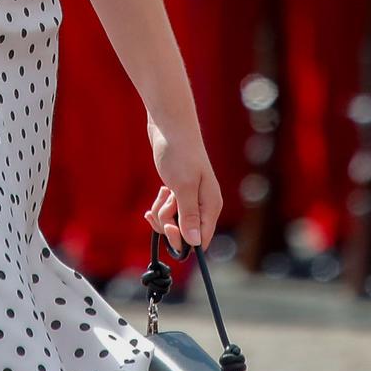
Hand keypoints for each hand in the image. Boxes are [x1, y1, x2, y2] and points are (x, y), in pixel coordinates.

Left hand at [144, 111, 219, 250]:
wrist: (170, 126)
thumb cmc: (179, 153)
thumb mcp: (183, 187)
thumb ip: (189, 216)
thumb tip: (195, 243)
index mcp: (211, 206)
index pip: (201, 240)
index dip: (183, 241)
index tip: (168, 227)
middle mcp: (203, 205)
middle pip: (185, 234)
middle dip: (168, 223)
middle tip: (167, 201)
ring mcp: (190, 199)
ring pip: (173, 223)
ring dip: (162, 212)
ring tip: (163, 191)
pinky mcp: (178, 193)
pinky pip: (168, 212)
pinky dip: (160, 206)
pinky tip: (160, 193)